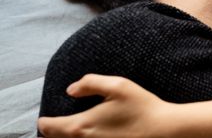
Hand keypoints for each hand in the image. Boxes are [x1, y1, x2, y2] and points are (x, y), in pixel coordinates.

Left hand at [38, 74, 174, 137]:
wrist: (163, 130)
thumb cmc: (141, 107)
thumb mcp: (118, 85)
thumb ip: (90, 83)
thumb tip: (71, 89)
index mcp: (81, 126)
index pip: (48, 128)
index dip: (44, 121)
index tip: (46, 117)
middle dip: (52, 132)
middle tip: (54, 125)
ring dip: (65, 137)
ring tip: (69, 129)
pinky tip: (90, 134)